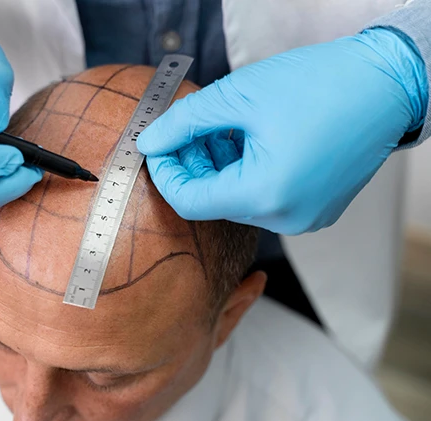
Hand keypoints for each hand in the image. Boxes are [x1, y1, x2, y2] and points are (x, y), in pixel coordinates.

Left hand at [137, 28, 427, 233]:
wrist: (389, 83)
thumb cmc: (321, 84)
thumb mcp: (238, 96)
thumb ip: (184, 122)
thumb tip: (149, 142)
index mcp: (265, 195)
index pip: (189, 202)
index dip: (166, 173)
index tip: (158, 145)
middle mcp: (285, 218)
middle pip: (214, 201)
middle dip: (194, 165)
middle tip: (191, 128)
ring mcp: (304, 217)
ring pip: (238, 199)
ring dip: (220, 167)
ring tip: (223, 128)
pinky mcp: (316, 209)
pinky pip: (266, 198)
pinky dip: (247, 172)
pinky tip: (250, 140)